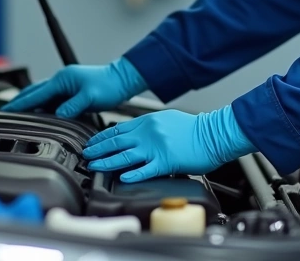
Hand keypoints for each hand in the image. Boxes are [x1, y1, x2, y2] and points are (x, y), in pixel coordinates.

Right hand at [1, 57, 147, 118]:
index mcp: (62, 79)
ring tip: (17, 114)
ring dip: (30, 104)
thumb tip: (59, 115)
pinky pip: (51, 100)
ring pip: (42, 96)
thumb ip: (73, 106)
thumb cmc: (109, 85)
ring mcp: (65, 86)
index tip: (6, 111)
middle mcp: (61, 81)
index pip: (36, 94)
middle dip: (19, 102)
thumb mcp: (90, 97)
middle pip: (34, 93)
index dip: (20, 103)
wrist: (122, 80)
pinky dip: (42, 107)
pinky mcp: (70, 92)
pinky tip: (39, 114)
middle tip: (5, 113)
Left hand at [82, 106, 256, 182]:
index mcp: (148, 122)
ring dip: (106, 162)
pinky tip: (122, 178)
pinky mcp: (166, 162)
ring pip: (124, 156)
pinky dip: (132, 174)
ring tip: (95, 166)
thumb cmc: (194, 129)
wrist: (214, 134)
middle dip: (98, 149)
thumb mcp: (167, 120)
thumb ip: (149, 127)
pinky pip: (145, 170)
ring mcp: (156, 147)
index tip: (91, 144)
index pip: (118, 130)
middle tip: (85, 155)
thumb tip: (134, 135)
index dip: (101, 138)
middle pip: (116, 142)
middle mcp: (149, 133)